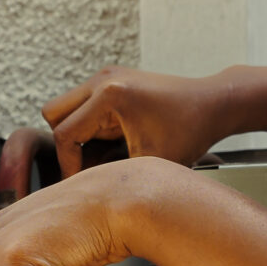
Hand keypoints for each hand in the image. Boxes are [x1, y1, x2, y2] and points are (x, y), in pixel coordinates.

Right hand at [42, 67, 231, 174]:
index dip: (68, 165)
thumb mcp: (150, 162)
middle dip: (65, 144)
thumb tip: (80, 190)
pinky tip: (112, 142)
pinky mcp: (113, 79)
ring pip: (65, 107)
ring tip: (101, 155)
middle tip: (86, 166)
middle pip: (53, 113)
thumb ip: (111, 174)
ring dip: (76, 132)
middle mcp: (103, 78)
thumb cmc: (189, 131)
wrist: (213, 103)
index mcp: (110, 95)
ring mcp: (107, 75)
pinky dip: (88, 124)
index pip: (65, 134)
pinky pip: (83, 103)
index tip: (82, 184)